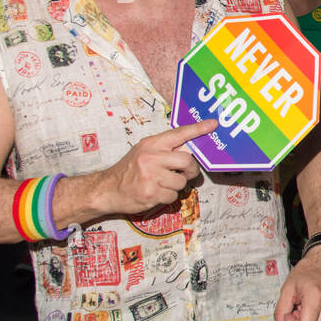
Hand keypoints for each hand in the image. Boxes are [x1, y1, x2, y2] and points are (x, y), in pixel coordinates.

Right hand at [96, 119, 212, 214]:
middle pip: (187, 161)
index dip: (198, 129)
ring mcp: (150, 176)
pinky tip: (156, 192)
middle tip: (185, 173)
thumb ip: (164, 149)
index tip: (212, 124)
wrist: (107, 189)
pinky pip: (173, 196)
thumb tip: (190, 149)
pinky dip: (168, 197)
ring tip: (161, 183)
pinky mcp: (151, 193)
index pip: (179, 134)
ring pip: (182, 182)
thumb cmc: (129, 170)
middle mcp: (151, 157)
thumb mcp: (143, 152)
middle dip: (190, 170)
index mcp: (151, 144)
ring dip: (176, 186)